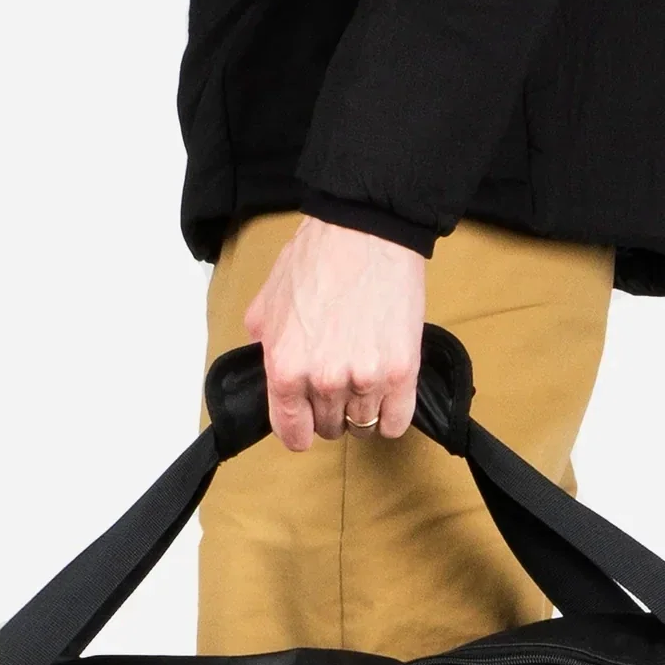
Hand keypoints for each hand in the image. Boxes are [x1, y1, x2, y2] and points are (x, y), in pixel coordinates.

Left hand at [242, 217, 430, 451]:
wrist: (365, 231)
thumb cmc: (316, 259)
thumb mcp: (266, 303)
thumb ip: (263, 346)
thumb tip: (268, 370)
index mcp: (284, 369)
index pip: (291, 432)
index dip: (298, 431)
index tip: (306, 426)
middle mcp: (322, 381)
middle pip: (329, 428)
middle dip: (330, 410)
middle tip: (337, 382)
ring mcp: (364, 379)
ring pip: (362, 425)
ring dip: (362, 409)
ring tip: (364, 379)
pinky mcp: (401, 372)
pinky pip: (396, 421)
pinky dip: (391, 415)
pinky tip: (387, 396)